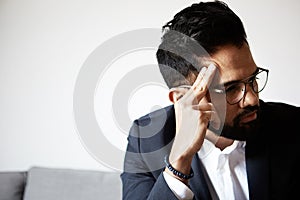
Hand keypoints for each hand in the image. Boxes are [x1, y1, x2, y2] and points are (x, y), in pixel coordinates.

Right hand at [165, 64, 217, 181]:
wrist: (183, 145)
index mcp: (181, 102)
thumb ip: (191, 103)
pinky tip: (204, 125)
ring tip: (202, 122)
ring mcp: (192, 109)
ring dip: (210, 114)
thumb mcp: (184, 115)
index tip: (206, 68)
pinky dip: (212, 120)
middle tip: (213, 66)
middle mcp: (185, 103)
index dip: (201, 77)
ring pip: (209, 104)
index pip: (193, 87)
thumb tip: (195, 94)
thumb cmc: (186, 130)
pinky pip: (212, 113)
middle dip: (208, 76)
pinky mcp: (200, 116)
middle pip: (200, 87)